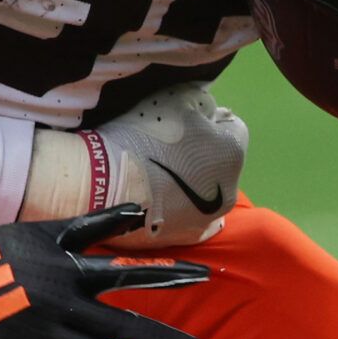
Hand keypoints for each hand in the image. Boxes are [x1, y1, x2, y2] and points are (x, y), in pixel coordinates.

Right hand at [92, 85, 246, 246]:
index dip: (208, 119)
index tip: (185, 120)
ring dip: (191, 181)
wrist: (105, 186)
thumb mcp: (174, 99)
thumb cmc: (143, 136)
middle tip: (169, 146)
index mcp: (232, 153)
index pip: (231, 126)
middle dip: (202, 152)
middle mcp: (229, 190)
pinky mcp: (186, 239)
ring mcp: (208, 219)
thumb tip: (207, 113)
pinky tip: (158, 197)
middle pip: (220, 162)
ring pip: (206, 191)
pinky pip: (190, 217)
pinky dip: (179, 206)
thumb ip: (200, 104)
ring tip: (158, 174)